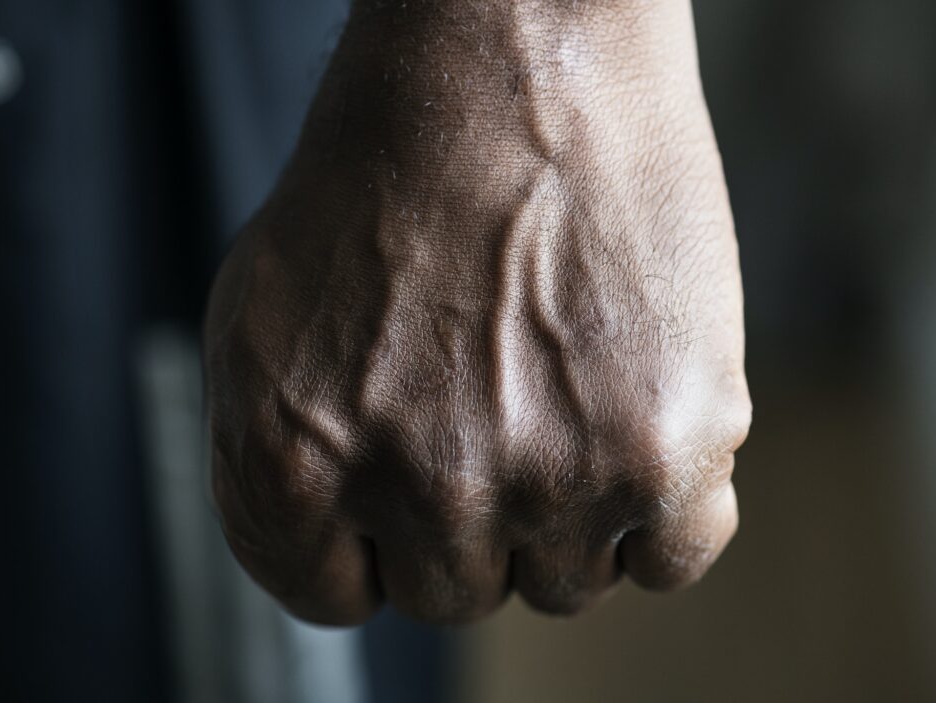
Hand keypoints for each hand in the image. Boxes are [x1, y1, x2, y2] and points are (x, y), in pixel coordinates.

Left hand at [205, 0, 750, 624]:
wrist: (516, 60)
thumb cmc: (390, 171)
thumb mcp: (263, 316)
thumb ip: (280, 463)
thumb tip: (338, 554)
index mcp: (300, 458)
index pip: (336, 594)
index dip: (372, 545)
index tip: (404, 501)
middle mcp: (426, 484)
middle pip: (456, 593)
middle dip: (468, 522)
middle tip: (491, 419)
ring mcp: (553, 474)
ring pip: (565, 582)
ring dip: (564, 514)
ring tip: (565, 399)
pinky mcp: (667, 448)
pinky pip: (672, 555)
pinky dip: (658, 513)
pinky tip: (635, 428)